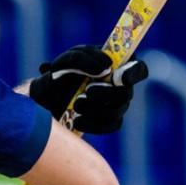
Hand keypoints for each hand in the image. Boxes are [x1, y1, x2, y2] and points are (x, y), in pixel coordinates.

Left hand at [29, 44, 147, 133]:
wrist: (47, 95)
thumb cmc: (62, 72)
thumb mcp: (68, 59)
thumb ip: (84, 58)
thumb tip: (105, 68)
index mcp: (117, 65)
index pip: (138, 68)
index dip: (133, 73)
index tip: (118, 77)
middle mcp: (121, 86)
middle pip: (127, 93)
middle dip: (107, 93)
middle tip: (88, 91)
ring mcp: (116, 104)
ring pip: (118, 111)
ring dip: (96, 108)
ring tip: (76, 104)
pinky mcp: (107, 121)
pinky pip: (110, 126)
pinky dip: (93, 124)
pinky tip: (77, 121)